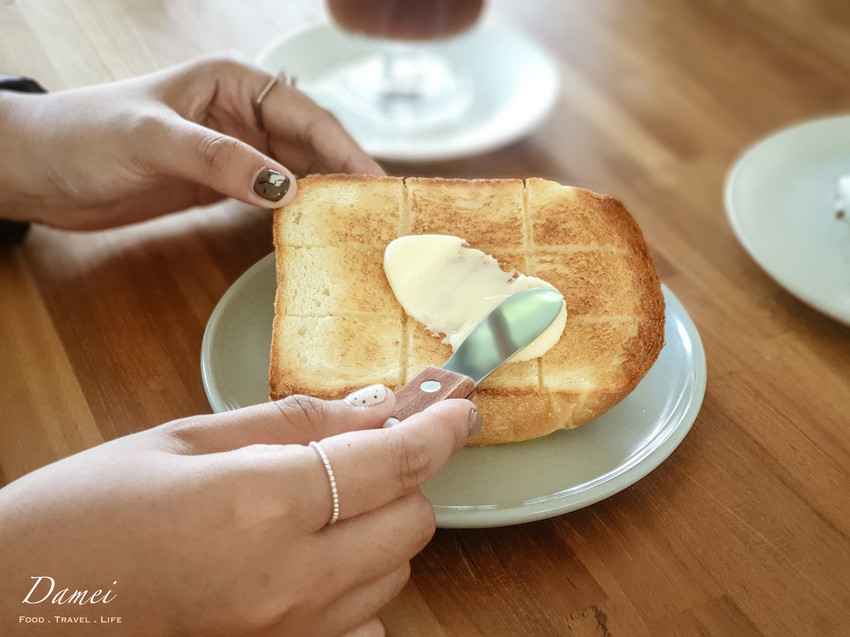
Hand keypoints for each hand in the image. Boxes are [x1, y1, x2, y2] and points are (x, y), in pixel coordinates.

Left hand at [0, 54, 383, 229]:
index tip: (379, 187)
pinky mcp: (225, 184)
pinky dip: (297, 216)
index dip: (348, 151)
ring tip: (362, 230)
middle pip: (314, 147)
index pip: (308, 116)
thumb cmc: (85, 134)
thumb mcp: (153, 139)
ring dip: (328, 200)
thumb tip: (285, 188)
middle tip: (383, 218)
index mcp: (235, 82)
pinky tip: (317, 235)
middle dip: (348, 178)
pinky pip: (274, 198)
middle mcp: (245, 114)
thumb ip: (219, 159)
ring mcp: (237, 151)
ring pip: (300, 174)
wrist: (40, 171)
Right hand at [0, 388, 479, 635]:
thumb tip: (374, 406)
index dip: (437, 426)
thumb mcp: (184, 441)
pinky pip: (361, 625)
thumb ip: (292, 423)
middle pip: (411, 524)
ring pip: (393, 575)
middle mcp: (286, 585)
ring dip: (380, 529)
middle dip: (401, 478)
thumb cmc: (85, 514)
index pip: (390, 461)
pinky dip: (356, 587)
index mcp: (257, 507)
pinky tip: (310, 563)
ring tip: (322, 505)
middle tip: (360, 453)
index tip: (458, 405)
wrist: (16, 608)